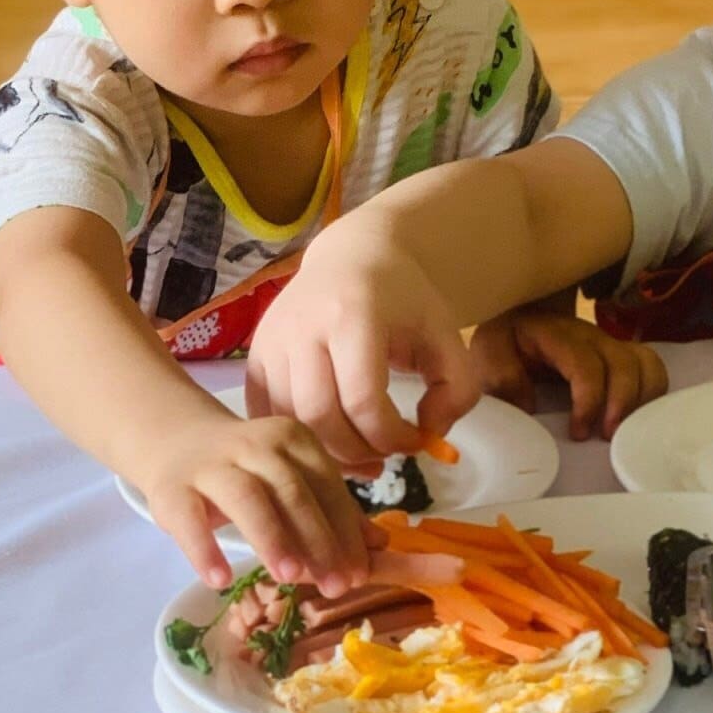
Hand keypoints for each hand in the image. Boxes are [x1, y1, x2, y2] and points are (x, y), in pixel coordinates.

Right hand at [136, 409, 381, 597]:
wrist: (177, 441)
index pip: (326, 484)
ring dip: (272, 536)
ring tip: (290, 577)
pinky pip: (189, 519)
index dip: (345, 529)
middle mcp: (256, 444)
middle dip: (318, 539)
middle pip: (292, 490)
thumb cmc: (247, 470)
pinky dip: (205, 549)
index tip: (360, 572)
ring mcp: (212, 464)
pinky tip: (221, 580)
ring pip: (247, 497)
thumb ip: (331, 510)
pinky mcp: (173, 488)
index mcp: (293, 439)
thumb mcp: (291, 480)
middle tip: (335, 585)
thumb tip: (380, 545)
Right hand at [245, 222, 479, 472]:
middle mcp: (303, 327)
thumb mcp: (445, 334)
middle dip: (357, 451)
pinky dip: (295, 440)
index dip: (392, 437)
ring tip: (360, 454)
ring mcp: (272, 341)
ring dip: (326, 453)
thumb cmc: (402, 299)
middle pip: (319, 418)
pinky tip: (327, 441)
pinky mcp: (255, 355)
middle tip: (385, 455)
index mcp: (353, 315)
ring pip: (289, 422)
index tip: (415, 441)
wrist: (352, 256)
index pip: (363, 400)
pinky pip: (265, 416)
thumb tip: (430, 434)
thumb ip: (457, 388)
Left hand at [470, 307, 668, 440]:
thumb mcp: (489, 354)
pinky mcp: (619, 356)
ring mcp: (609, 345)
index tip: (579, 433)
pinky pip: (651, 368)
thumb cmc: (504, 341)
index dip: (589, 400)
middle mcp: (591, 336)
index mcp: (557, 335)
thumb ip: (502, 377)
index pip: (586, 364)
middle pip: (625, 363)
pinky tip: (636, 418)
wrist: (516, 320)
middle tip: (607, 436)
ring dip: (642, 399)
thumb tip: (529, 408)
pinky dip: (652, 393)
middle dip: (622, 404)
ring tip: (625, 430)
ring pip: (646, 364)